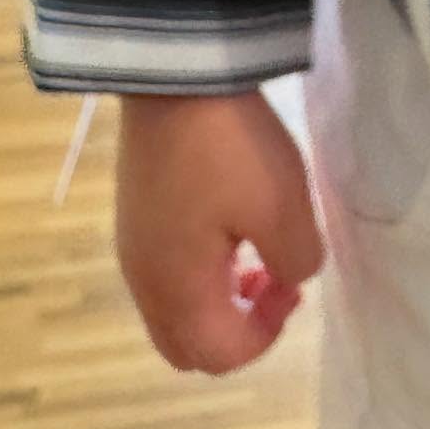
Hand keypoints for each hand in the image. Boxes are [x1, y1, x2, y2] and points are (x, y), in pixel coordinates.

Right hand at [117, 91, 323, 373]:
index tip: (293, 287)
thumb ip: (296, 260)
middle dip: (237, 326)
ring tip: (257, 249)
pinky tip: (229, 220)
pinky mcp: (135, 210)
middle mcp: (143, 277)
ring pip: (174, 307)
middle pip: (186, 342)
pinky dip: (201, 269)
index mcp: (175, 287)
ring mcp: (133, 242)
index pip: (217, 354)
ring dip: (219, 297)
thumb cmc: (230, 147)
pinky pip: (166, 271)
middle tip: (274, 279)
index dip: (265, 337)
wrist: (176, 74)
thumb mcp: (283, 205)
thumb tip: (288, 275)